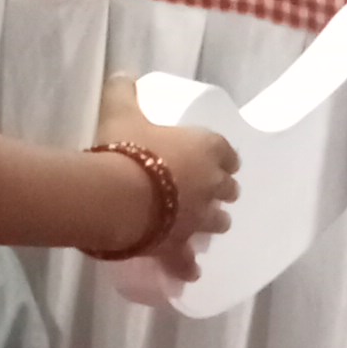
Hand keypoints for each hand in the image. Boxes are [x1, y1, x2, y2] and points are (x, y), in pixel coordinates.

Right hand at [100, 72, 238, 281]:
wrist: (117, 195)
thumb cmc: (126, 148)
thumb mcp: (121, 111)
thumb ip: (125, 92)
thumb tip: (124, 75)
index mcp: (205, 149)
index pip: (227, 152)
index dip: (224, 157)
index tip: (221, 160)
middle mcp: (210, 185)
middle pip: (228, 190)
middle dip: (223, 191)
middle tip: (210, 192)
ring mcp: (197, 219)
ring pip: (217, 224)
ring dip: (213, 223)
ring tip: (202, 226)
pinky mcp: (178, 245)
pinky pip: (188, 261)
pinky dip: (189, 266)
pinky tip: (191, 272)